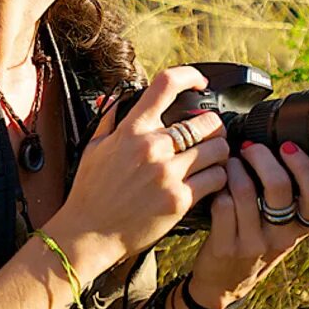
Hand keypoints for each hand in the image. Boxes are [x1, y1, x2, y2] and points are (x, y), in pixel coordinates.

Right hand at [46, 67, 229, 274]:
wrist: (89, 233)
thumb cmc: (91, 192)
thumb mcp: (94, 148)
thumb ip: (111, 120)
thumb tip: (117, 99)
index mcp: (132, 130)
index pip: (165, 85)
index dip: (189, 76)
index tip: (199, 82)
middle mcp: (152, 147)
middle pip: (207, 121)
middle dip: (213, 127)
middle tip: (210, 135)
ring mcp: (167, 173)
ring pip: (218, 150)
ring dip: (220, 153)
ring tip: (213, 159)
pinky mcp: (179, 199)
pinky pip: (217, 179)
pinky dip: (219, 178)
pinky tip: (210, 182)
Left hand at [186, 140, 308, 308]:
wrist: (224, 284)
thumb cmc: (255, 242)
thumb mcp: (281, 229)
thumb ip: (286, 199)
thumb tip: (280, 146)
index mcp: (300, 229)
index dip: (305, 167)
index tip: (288, 146)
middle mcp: (281, 237)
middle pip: (278, 186)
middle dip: (261, 157)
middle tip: (250, 148)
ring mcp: (253, 243)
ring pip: (244, 190)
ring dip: (233, 167)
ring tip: (230, 162)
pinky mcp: (226, 247)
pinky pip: (222, 205)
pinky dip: (217, 187)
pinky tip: (216, 183)